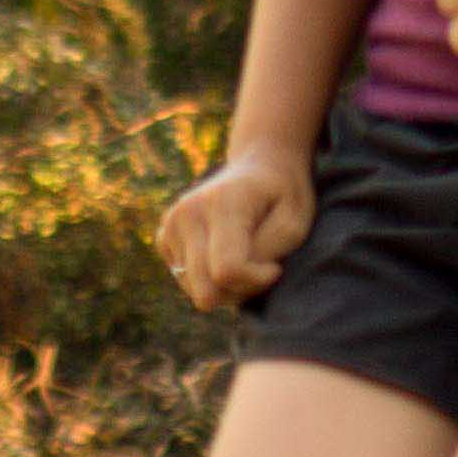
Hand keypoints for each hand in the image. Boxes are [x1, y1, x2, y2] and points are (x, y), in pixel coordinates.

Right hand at [159, 157, 314, 310]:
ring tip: (245, 258)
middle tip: (261, 268)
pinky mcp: (164, 238)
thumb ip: (266, 252)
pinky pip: (186, 282)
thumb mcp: (294, 222)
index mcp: (221, 204)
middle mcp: (187, 213)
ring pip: (195, 291)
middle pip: (205, 290)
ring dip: (225, 286)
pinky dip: (209, 278)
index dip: (256, 281)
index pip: (227, 271)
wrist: (260, 164)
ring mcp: (170, 225)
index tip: (276, 267)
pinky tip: (224, 254)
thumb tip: (230, 277)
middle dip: (239, 290)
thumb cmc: (283, 196)